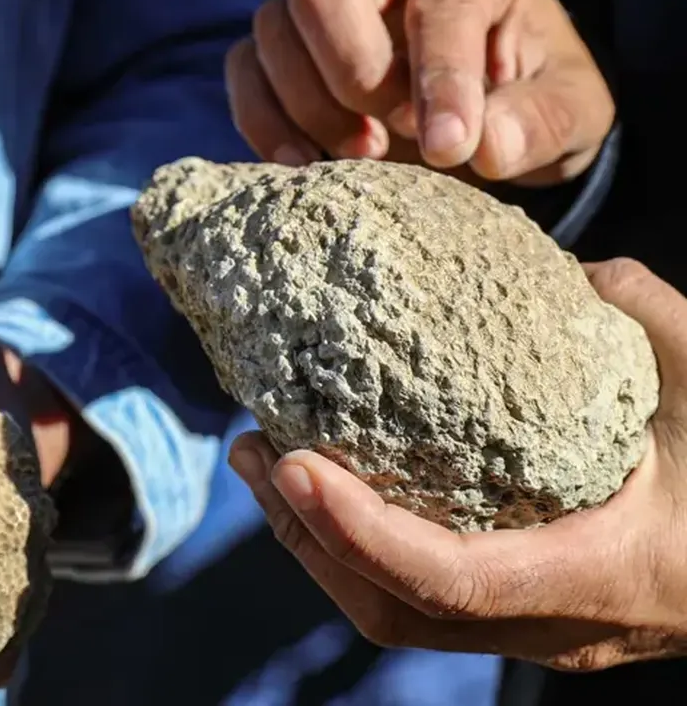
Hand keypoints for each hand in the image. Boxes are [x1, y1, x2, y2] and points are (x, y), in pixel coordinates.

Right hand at [226, 0, 612, 184]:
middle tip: (392, 140)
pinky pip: (244, 70)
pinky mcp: (281, 46)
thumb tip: (486, 145)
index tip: (451, 149)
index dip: (442, 77)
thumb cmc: (529, 94)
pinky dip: (263, 124)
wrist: (487, 103)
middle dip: (351, 72)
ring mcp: (318, 0)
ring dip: (307, 106)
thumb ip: (540, 123)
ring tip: (365, 157)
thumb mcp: (570, 109)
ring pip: (272, 28)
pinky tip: (306, 165)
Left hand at [228, 258, 686, 670]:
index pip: (447, 578)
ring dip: (317, 544)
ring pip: (395, 614)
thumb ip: (646, 317)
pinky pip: (418, 599)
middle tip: (253, 451)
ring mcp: (533, 630)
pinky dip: (359, 546)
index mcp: (597, 574)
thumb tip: (573, 270)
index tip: (289, 465)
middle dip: (306, 537)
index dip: (357, 531)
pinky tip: (330, 483)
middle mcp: (552, 623)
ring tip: (265, 462)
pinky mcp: (521, 616)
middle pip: (393, 610)